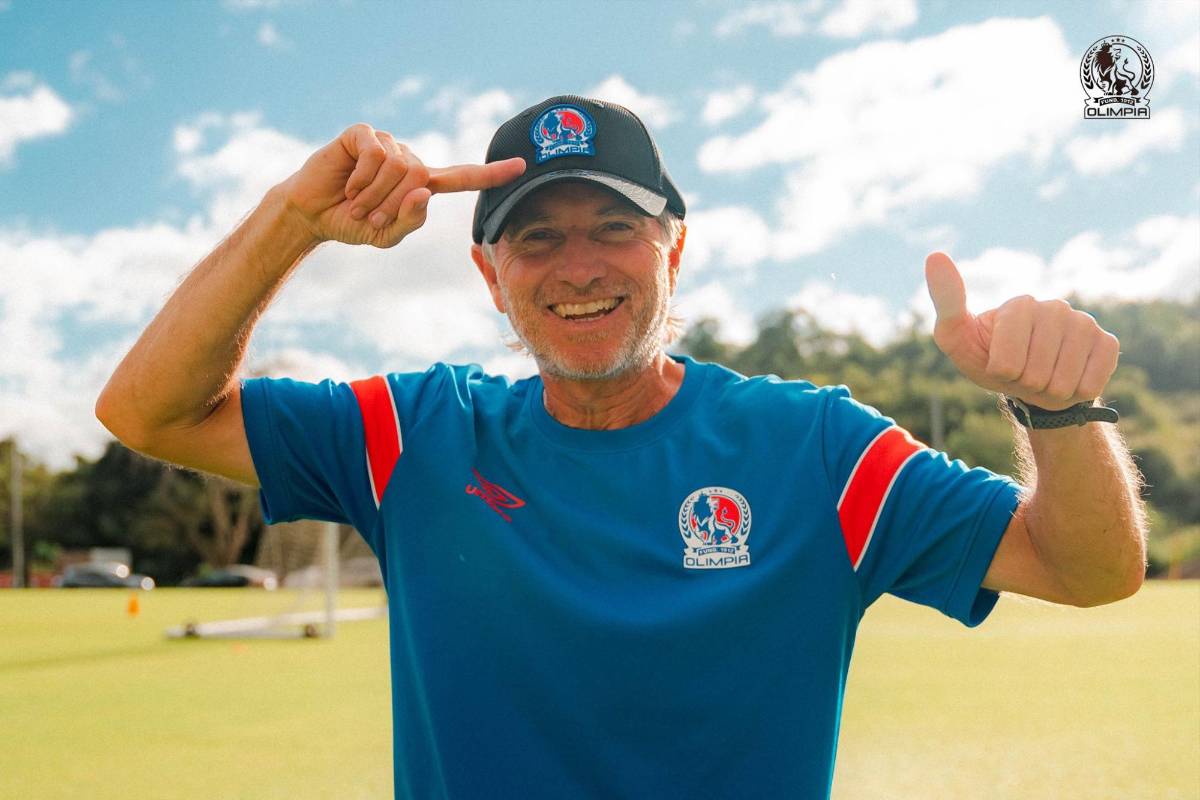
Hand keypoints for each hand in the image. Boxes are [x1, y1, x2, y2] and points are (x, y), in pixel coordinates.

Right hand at [278, 123, 524, 247]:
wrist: (312, 214)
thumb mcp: (385, 234)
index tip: (522, 166)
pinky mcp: (363, 134)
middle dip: (392, 204)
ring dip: (373, 194)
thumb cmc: (351, 223)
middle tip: (368, 215)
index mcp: (422, 184)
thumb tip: (425, 191)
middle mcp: (409, 159)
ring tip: (355, 202)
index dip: (491, 174)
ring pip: (398, 167)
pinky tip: (347, 183)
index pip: (463, 177)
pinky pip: (375, 154)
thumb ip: (409, 220)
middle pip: (420, 177)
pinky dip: (360, 177)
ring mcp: (387, 143)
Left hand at [925, 251, 1119, 409]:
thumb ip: (947, 302)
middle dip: (1024, 383)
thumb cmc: (986, 357)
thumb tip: (935, 255)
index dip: (1000, 372)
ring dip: (1048, 390)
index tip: (998, 362)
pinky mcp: (1107, 343)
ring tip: (1043, 376)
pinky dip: (1074, 392)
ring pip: (1063, 382)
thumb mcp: (955, 337)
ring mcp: (1084, 323)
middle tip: (1022, 372)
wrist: (1027, 381)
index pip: (1007, 362)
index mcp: (1020, 304)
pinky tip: (1069, 377)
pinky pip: (1090, 383)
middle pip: (1035, 373)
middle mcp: (1055, 307)